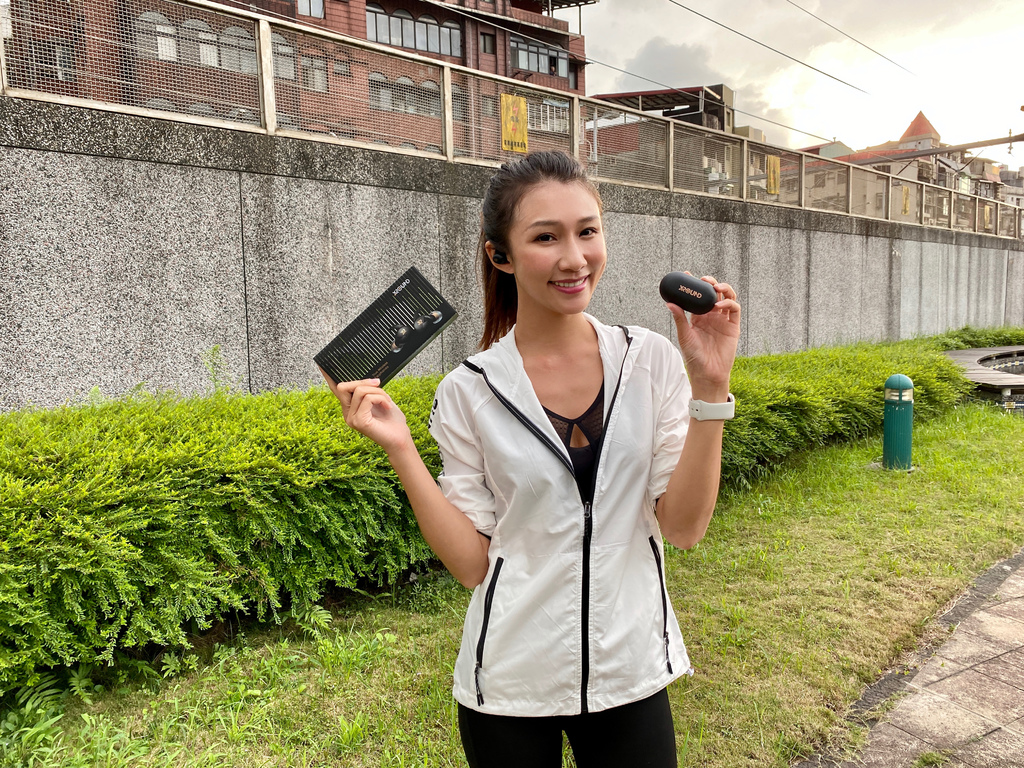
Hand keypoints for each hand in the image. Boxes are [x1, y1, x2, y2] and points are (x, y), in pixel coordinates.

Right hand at [319, 369, 413, 455]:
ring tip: (387, 400)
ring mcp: (351, 418)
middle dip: (363, 381)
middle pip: (343, 386)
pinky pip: (367, 398)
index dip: (328, 377)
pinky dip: (380, 398)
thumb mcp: (380, 400)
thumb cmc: (392, 420)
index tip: (322, 364)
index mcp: (350, 407)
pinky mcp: (359, 421)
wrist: (400, 439)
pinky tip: (387, 406)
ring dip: (378, 391)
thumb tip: (366, 378)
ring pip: (359, 390)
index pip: (336, 390)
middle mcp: (347, 413)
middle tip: (378, 384)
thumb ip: (368, 390)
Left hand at [666, 274, 740, 398]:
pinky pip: (734, 310)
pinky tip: (719, 304)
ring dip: (723, 289)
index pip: (697, 296)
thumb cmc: (694, 357)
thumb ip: (679, 319)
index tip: (687, 274)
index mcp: (698, 317)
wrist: (707, 373)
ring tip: (715, 287)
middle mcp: (712, 316)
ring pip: (727, 297)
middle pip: (714, 293)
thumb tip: (669, 303)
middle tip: (704, 280)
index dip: (694, 285)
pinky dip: (729, 303)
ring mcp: (723, 320)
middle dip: (710, 283)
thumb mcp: (684, 335)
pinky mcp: (733, 327)